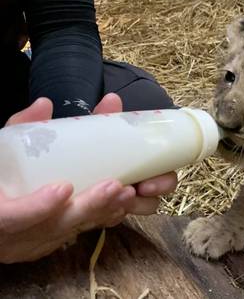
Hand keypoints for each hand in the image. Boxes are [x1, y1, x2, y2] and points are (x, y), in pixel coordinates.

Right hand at [0, 94, 176, 263]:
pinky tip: (123, 205)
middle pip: (54, 226)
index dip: (38, 207)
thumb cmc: (0, 177)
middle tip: (115, 185)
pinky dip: (102, 218)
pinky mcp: (51, 241)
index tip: (63, 188)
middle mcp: (14, 235)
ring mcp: (34, 242)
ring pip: (72, 230)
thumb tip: (45, 104)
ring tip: (129, 192)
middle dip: (89, 206)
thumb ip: (20, 129)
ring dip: (103, 211)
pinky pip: (79, 232)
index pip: (11, 217)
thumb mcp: (2, 151)